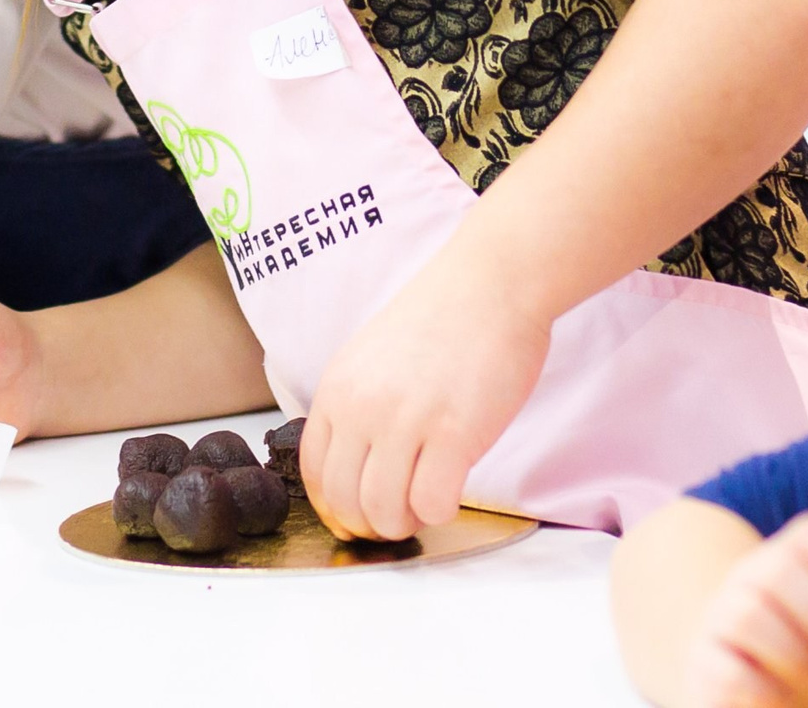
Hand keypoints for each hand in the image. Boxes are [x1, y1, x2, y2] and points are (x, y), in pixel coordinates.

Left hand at [299, 254, 550, 540]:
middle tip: (402, 512)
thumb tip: (356, 465)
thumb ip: (356, 406)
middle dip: (374, 523)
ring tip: (428, 498)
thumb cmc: (442, 318)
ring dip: (408, 521)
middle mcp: (361, 408)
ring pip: (385, 513)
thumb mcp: (371, 357)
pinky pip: (433, 506)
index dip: (340, 507)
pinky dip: (442, 511)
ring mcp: (405, 422)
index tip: (364, 512)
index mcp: (336, 390)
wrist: (491, 284)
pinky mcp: (453, 434)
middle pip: (346, 504)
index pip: (316, 476)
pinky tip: (454, 486)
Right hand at [683, 512, 807, 707]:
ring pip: (747, 614)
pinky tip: (787, 702)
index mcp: (792, 558)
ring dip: (796, 653)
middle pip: (776, 567)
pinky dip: (765, 690)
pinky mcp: (703, 667)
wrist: (771, 700)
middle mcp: (748, 579)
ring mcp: (718, 620)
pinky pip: (726, 669)